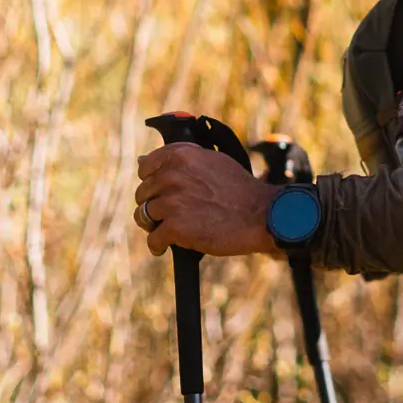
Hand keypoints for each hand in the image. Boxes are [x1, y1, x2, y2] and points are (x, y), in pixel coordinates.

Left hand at [134, 143, 278, 257]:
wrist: (260, 215)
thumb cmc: (240, 190)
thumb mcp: (212, 162)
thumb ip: (180, 161)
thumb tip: (141, 161)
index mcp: (181, 155)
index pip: (146, 166)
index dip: (151, 181)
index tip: (159, 191)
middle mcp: (173, 175)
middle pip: (143, 193)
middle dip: (153, 205)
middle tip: (169, 215)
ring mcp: (172, 201)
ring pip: (143, 216)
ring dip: (154, 226)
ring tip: (167, 231)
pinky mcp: (175, 226)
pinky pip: (153, 239)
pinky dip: (157, 246)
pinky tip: (163, 248)